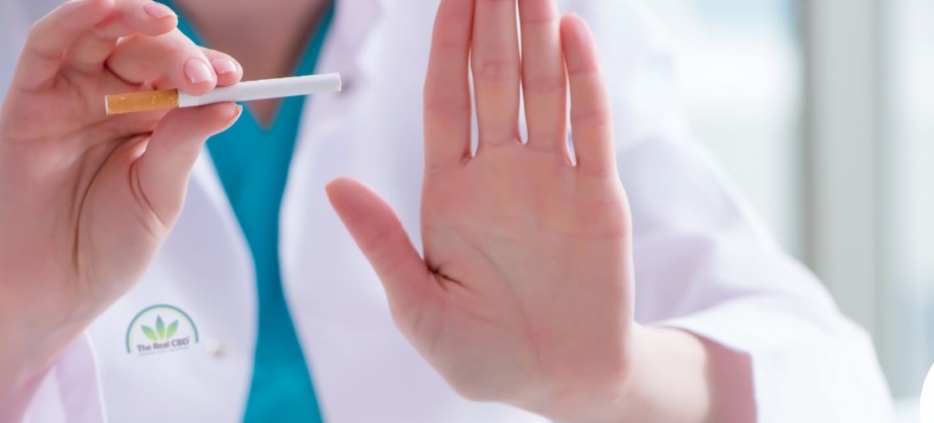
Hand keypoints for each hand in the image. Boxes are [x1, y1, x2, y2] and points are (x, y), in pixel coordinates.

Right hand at [0, 0, 242, 418]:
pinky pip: (47, 45)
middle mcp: (111, 98)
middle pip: (146, 49)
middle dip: (180, 54)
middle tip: (204, 75)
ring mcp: (69, 95)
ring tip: (163, 20)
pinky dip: (75, 18)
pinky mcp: (28, 99)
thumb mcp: (160, 197)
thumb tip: (228, 103)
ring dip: (132, 17)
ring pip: (101, 34)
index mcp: (151, 118)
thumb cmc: (109, 246)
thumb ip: (182, 146)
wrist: (56, 290)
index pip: (182, 75)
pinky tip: (106, 7)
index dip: (209, 69)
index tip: (235, 77)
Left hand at [328, 0, 652, 419]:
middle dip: (493, 20)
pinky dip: (585, 80)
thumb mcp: (418, 307)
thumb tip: (335, 186)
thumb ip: (382, 244)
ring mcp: (552, 178)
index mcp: (451, 190)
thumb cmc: (481, 355)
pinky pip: (590, 127)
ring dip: (538, 33)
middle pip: (494, 78)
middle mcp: (501, 172)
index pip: (445, 99)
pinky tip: (573, 33)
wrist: (559, 381)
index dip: (446, 45)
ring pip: (543, 88)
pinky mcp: (598, 196)